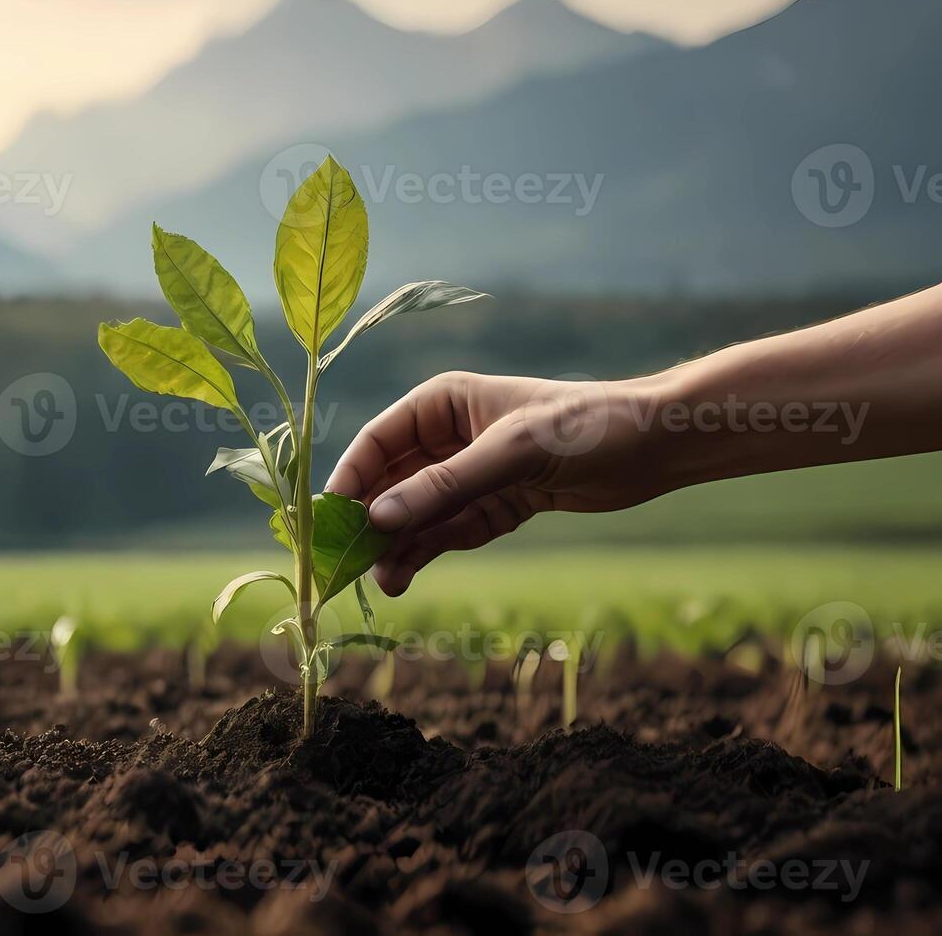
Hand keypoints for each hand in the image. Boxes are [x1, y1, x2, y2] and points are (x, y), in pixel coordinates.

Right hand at [325, 371, 672, 594]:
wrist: (656, 444)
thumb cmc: (585, 426)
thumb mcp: (511, 452)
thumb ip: (444, 486)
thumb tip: (378, 518)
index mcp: (442, 403)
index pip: (378, 442)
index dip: (350, 481)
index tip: (328, 523)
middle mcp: (448, 437)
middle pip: (390, 482)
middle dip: (370, 522)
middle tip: (348, 565)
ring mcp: (471, 473)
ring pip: (416, 513)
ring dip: (396, 545)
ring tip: (382, 582)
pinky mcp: (495, 504)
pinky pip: (448, 531)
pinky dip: (426, 552)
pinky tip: (404, 576)